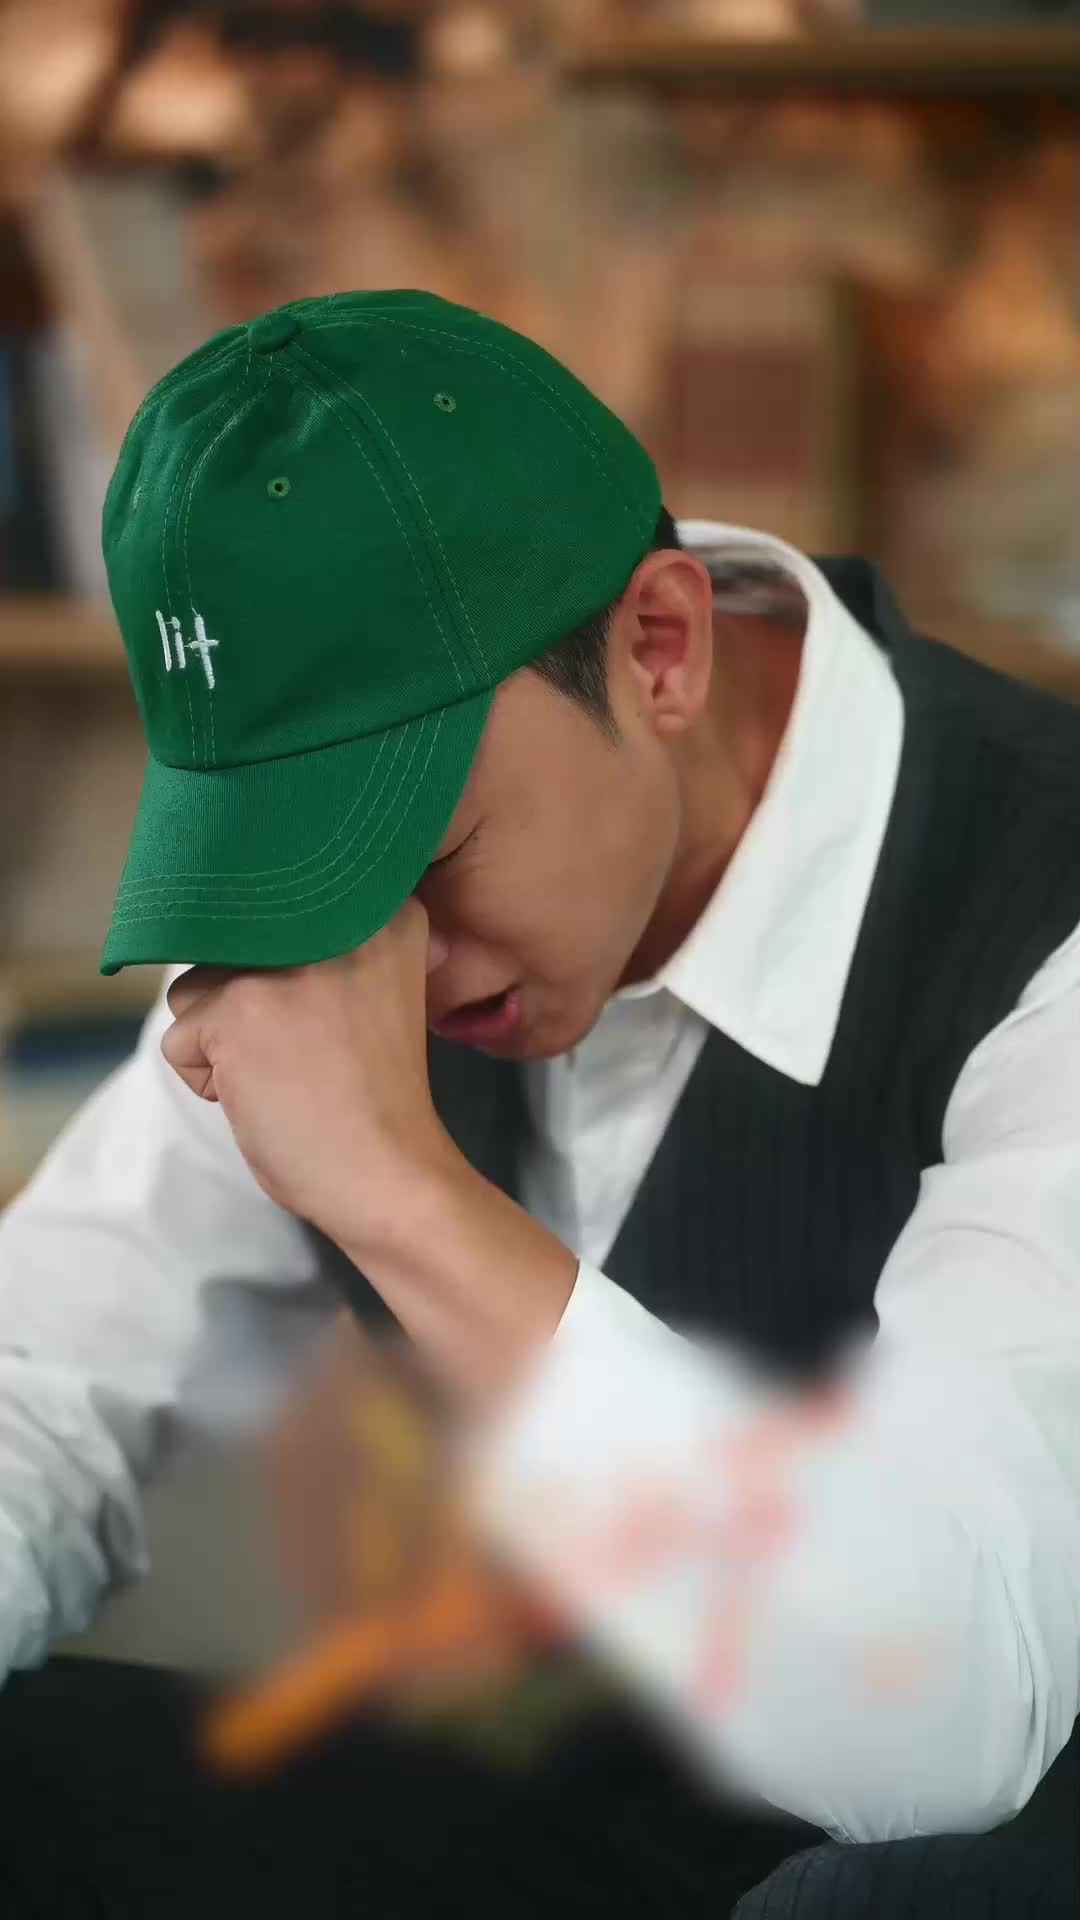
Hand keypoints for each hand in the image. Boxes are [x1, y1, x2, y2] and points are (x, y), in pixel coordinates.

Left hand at [162, 900, 458, 1248]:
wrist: (393, 1171)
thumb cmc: (380, 1096)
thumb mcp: (374, 988)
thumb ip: (328, 949)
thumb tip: (256, 927)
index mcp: (374, 906)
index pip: (274, 909)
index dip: (282, 972)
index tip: (329, 1014)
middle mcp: (327, 916)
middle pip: (230, 948)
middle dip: (248, 1009)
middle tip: (311, 1056)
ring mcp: (278, 964)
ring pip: (195, 987)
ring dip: (221, 1039)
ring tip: (286, 1074)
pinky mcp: (236, 1011)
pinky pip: (177, 1040)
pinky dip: (209, 1083)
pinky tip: (267, 1098)